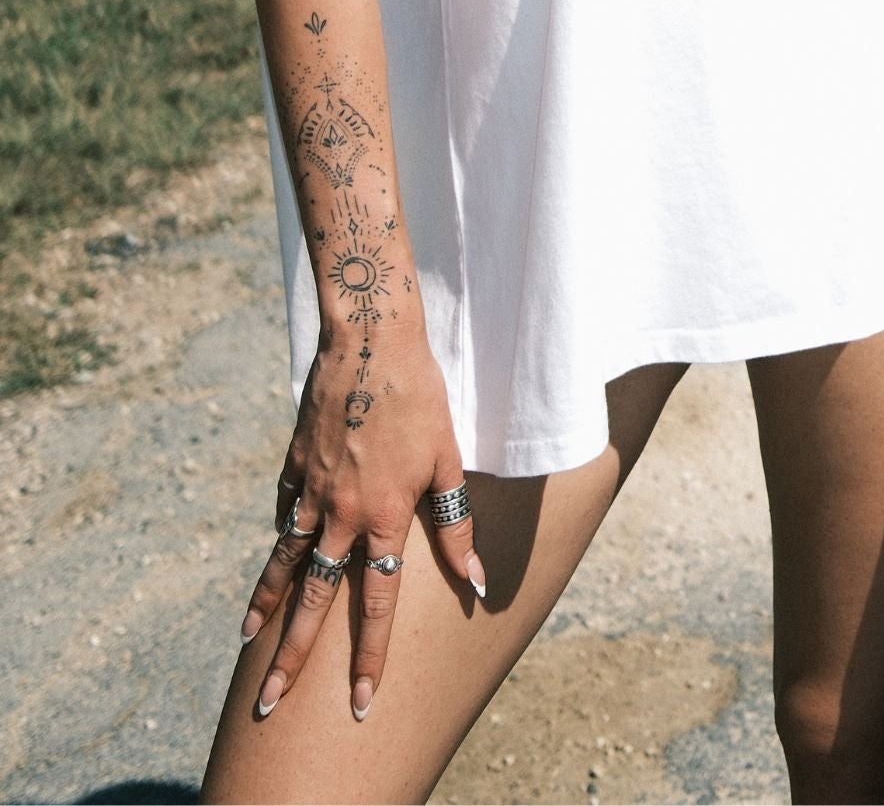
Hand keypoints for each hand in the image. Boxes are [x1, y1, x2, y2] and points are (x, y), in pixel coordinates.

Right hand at [242, 323, 482, 722]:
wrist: (369, 341)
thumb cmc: (420, 397)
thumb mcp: (447, 458)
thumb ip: (456, 524)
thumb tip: (475, 582)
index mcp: (381, 516)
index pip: (374, 604)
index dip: (369, 655)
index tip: (363, 701)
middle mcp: (339, 513)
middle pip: (312, 600)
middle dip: (292, 657)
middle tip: (271, 702)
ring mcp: (309, 491)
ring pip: (284, 561)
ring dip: (267, 605)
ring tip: (248, 643)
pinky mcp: (291, 466)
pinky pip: (283, 515)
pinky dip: (280, 540)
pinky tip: (277, 559)